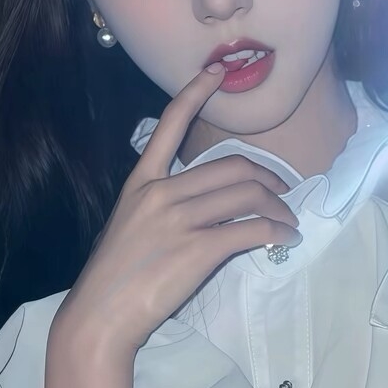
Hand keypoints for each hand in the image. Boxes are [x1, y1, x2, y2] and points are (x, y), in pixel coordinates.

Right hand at [60, 64, 301, 354]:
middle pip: (233, 167)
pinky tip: (284, 240)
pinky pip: (252, 230)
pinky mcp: (198, 249)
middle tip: (284, 194)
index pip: (170, 124)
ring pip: (248, 195)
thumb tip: (202, 209)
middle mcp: (161, 193)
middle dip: (268, 178)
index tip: (217, 71)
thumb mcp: (129, 226)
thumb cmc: (113, 278)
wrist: (99, 317)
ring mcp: (180, 220)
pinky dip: (277, 232)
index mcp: (141, 182)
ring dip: (279, 208)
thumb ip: (161, 207)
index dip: (196, 92)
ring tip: (288, 223)